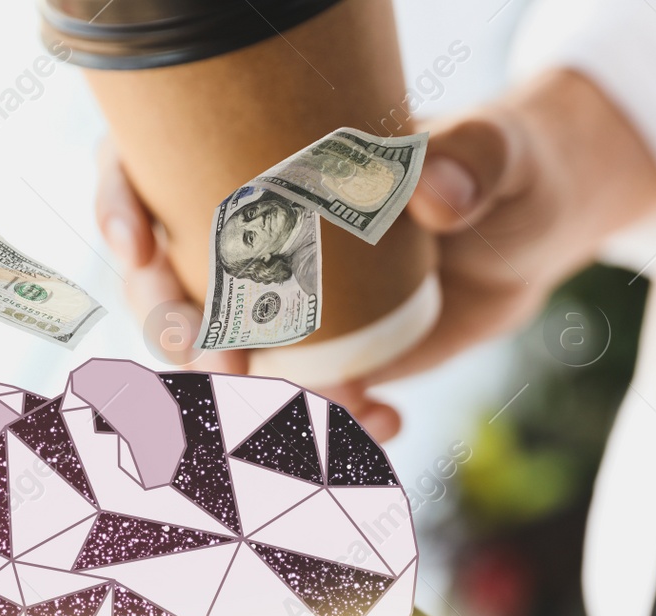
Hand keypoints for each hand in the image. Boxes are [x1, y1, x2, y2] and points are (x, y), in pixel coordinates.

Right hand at [93, 70, 655, 440]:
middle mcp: (254, 232)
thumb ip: (471, 162)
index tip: (138, 244)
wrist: (534, 236)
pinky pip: (304, 403)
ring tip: (321, 406)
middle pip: (167, 280)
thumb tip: (436, 195)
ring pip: (225, 356)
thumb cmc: (506, 167)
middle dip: (175, 327)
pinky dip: (335, 423)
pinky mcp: (326, 357)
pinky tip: (388, 421)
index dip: (121, 202)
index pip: (152, 165)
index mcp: (262, 152)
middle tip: (216, 357)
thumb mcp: (497, 153)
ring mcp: (283, 303)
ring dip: (248, 394)